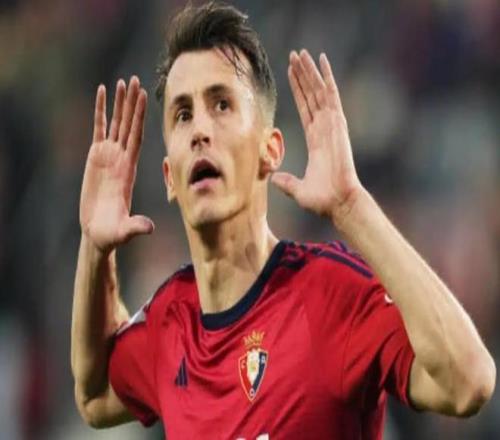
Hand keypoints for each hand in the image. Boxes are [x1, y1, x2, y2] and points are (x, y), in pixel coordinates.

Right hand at [80, 76, 153, 252]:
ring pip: (116, 124)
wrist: (100, 231)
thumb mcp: (125, 231)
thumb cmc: (112, 233)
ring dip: (119, 104)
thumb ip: (136, 227)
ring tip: (122, 82)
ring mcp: (109, 156)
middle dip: (132, 104)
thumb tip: (149, 229)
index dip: (139, 117)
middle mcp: (122, 159)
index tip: (144, 97)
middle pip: (129, 126)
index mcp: (129, 169)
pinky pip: (99, 130)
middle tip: (136, 80)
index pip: (137, 138)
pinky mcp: (95, 157)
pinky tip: (102, 94)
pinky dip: (100, 112)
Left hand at [272, 50, 362, 222]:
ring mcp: (332, 124)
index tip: (291, 74)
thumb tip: (274, 178)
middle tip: (295, 55)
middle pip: (311, 95)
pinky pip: (331, 95)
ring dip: (310, 71)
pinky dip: (326, 77)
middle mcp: (324, 128)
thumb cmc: (322, 199)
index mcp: (316, 140)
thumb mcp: (297, 189)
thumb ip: (286, 181)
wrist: (338, 202)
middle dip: (303, 75)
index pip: (305, 109)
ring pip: (319, 91)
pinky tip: (322, 60)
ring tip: (302, 53)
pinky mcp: (338, 124)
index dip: (298, 91)